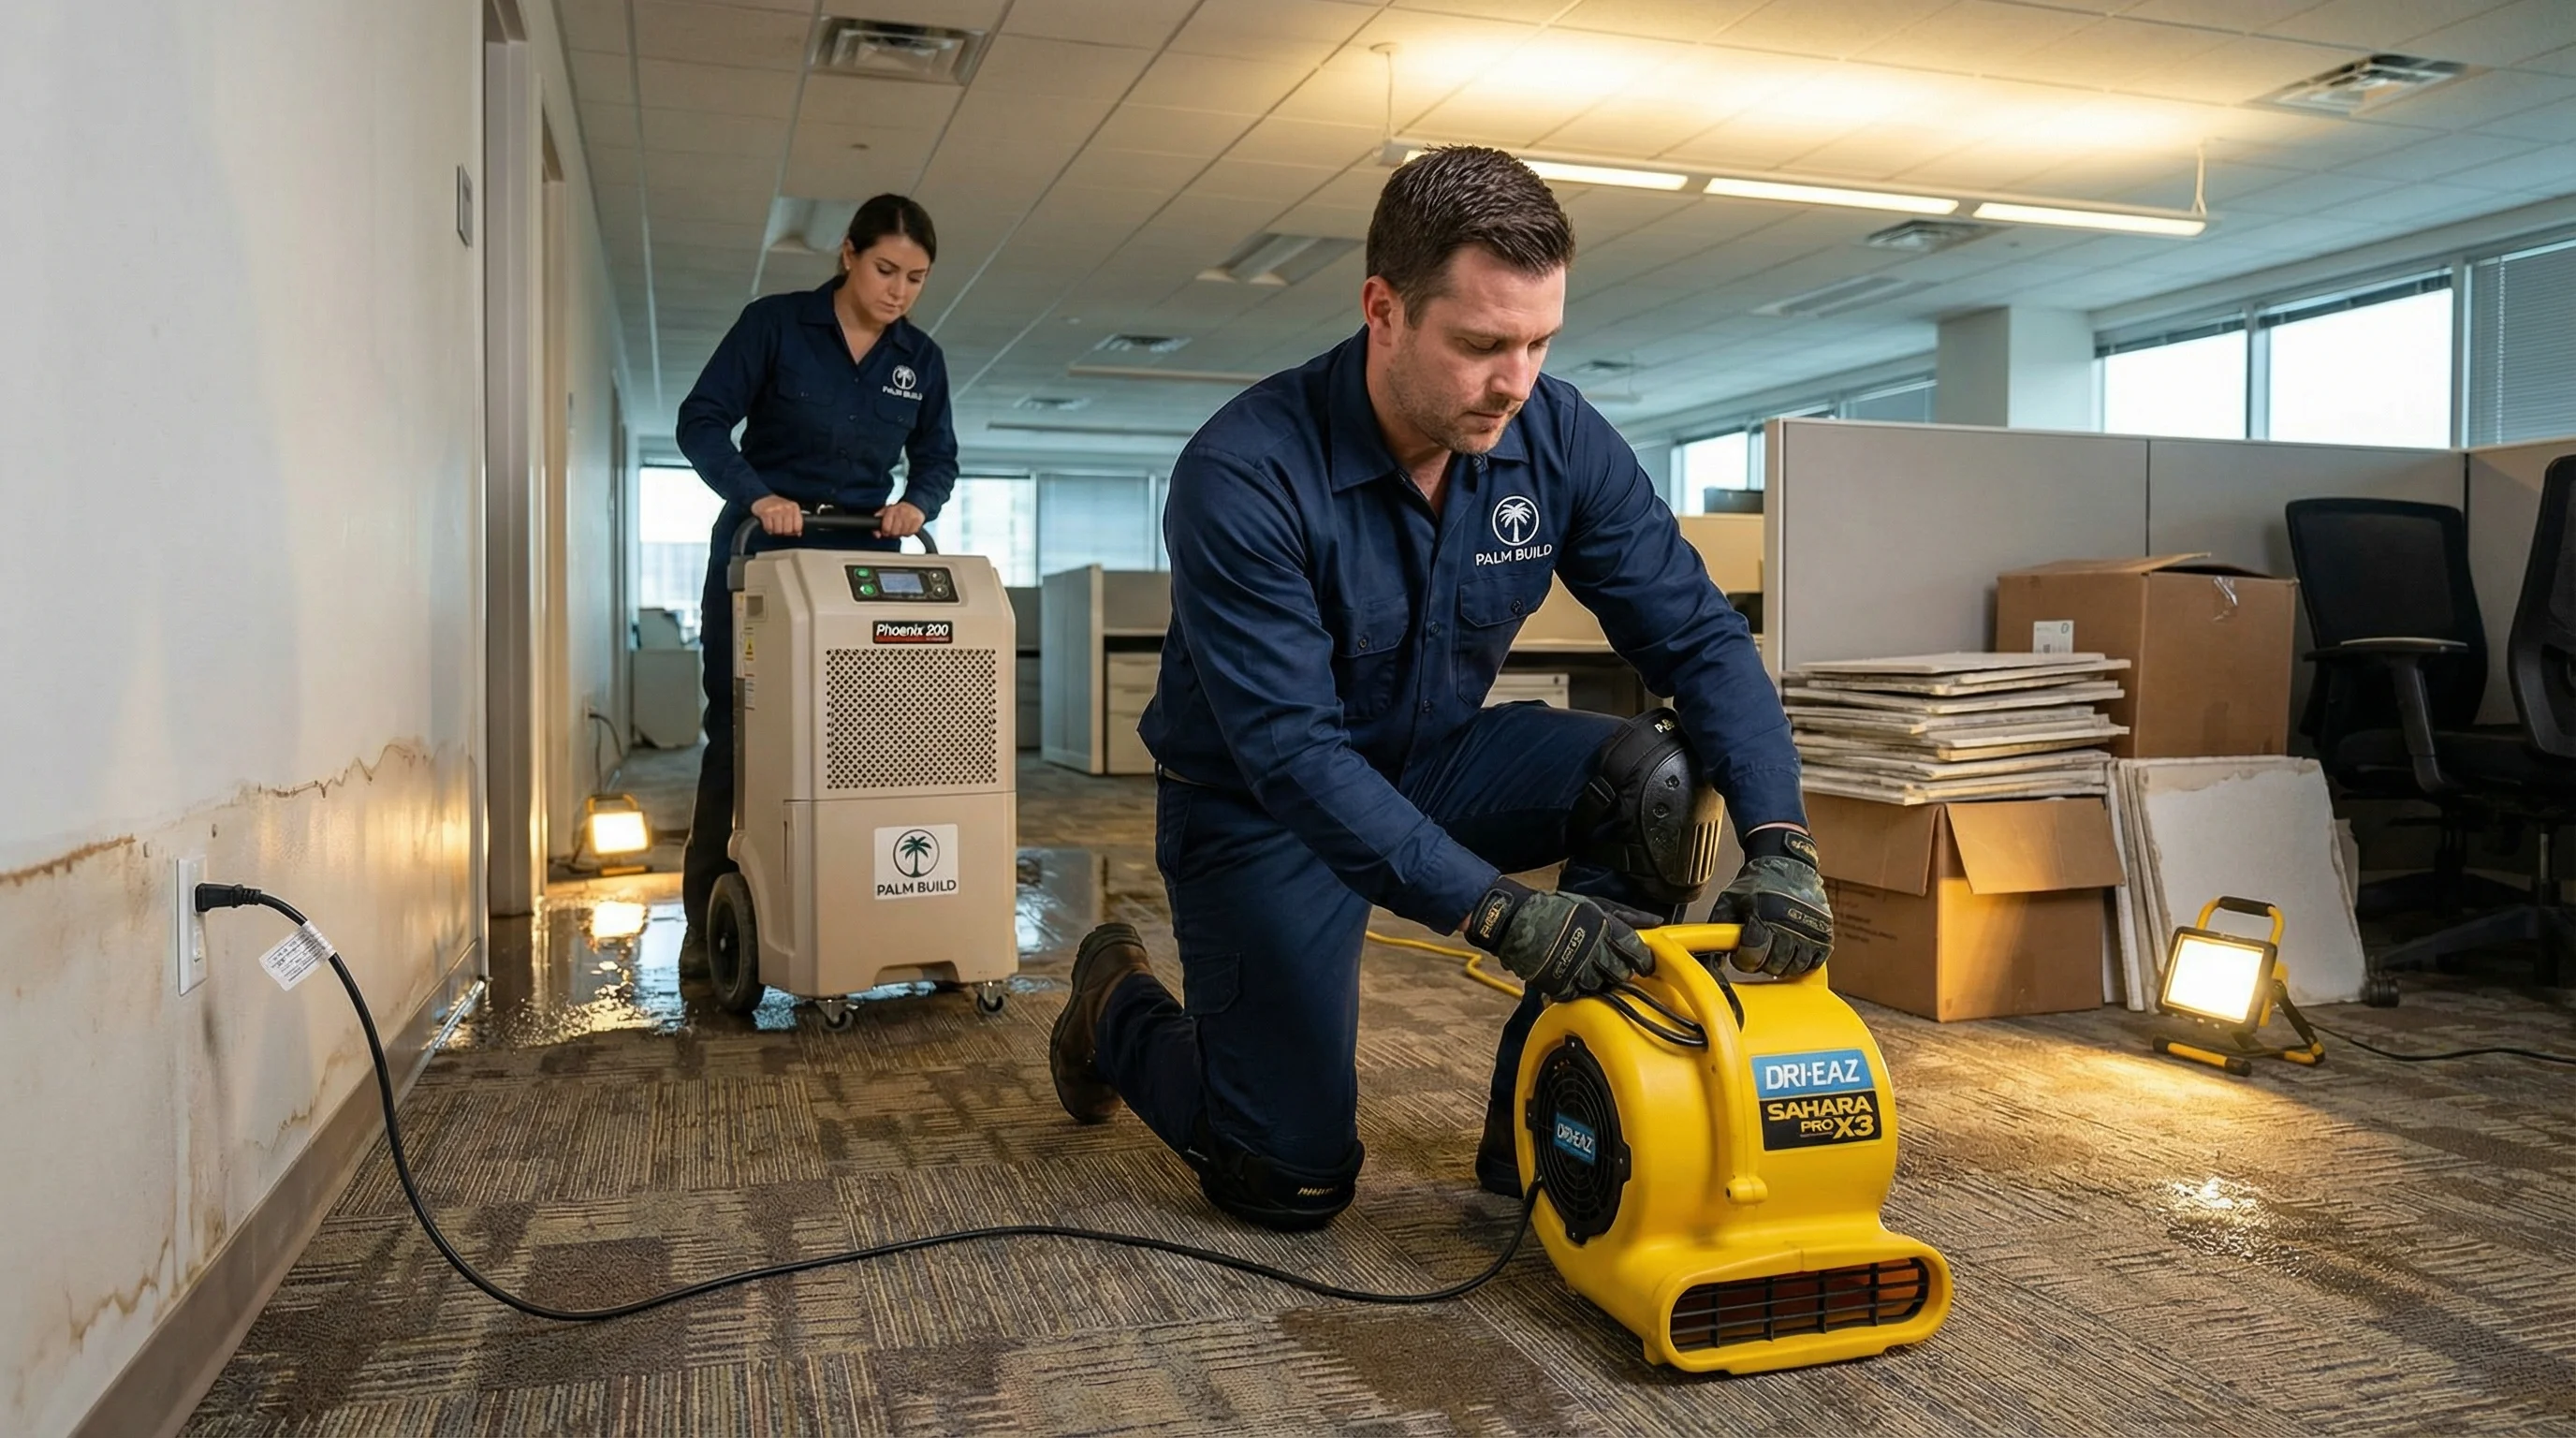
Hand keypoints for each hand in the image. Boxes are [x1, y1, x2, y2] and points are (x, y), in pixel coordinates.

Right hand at [751, 495, 803, 536]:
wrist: (762, 497)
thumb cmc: (778, 507)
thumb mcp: (790, 511)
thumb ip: (796, 521)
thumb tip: (798, 533)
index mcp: (794, 507)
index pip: (797, 527)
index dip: (792, 532)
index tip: (788, 529)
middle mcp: (786, 507)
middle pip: (787, 530)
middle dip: (782, 531)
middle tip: (779, 526)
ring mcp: (776, 509)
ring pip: (778, 531)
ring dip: (774, 530)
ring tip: (773, 524)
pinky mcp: (765, 512)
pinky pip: (769, 528)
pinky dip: (767, 529)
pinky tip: (767, 523)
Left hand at [877, 501, 926, 538]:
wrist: (914, 505)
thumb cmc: (899, 510)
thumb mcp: (886, 512)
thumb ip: (878, 521)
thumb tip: (876, 534)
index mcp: (891, 510)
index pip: (886, 528)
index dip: (885, 532)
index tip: (886, 531)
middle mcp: (900, 512)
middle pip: (894, 532)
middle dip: (893, 533)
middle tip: (895, 530)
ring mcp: (910, 516)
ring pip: (902, 534)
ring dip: (901, 533)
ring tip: (901, 528)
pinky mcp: (917, 521)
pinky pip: (911, 533)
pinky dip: (908, 533)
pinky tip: (907, 528)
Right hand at [1461, 879, 1654, 999]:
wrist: (1515, 920)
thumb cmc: (1555, 909)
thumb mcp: (1594, 904)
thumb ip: (1626, 915)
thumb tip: (1655, 922)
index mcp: (1605, 927)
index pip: (1636, 952)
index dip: (1642, 961)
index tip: (1642, 964)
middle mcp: (1594, 949)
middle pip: (1622, 974)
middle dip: (1621, 972)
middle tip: (1614, 967)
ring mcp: (1576, 969)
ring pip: (1603, 988)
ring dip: (1601, 982)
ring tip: (1591, 971)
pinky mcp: (1559, 984)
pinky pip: (1579, 996)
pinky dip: (1580, 991)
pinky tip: (1576, 979)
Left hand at [1711, 826, 1832, 977]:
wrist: (1786, 862)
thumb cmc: (1755, 883)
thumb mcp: (1729, 900)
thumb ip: (1718, 930)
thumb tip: (1710, 959)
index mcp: (1763, 912)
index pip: (1753, 953)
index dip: (1744, 960)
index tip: (1741, 955)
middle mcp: (1789, 921)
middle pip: (1774, 965)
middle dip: (1762, 964)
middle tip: (1757, 952)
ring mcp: (1810, 928)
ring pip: (1795, 967)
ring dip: (1782, 965)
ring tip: (1773, 951)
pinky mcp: (1825, 932)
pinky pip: (1815, 962)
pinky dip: (1802, 963)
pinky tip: (1791, 952)